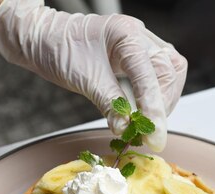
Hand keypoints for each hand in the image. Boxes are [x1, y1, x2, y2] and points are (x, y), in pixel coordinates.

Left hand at [0, 0, 186, 151]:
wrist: (44, 40)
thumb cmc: (59, 50)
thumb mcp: (84, 79)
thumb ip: (109, 103)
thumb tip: (126, 128)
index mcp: (127, 34)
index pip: (151, 75)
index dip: (154, 109)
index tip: (155, 137)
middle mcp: (140, 36)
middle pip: (170, 72)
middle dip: (161, 106)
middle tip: (147, 133)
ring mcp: (142, 45)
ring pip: (170, 75)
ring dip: (161, 103)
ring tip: (143, 125)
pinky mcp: (138, 58)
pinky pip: (158, 78)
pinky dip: (153, 99)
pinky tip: (140, 113)